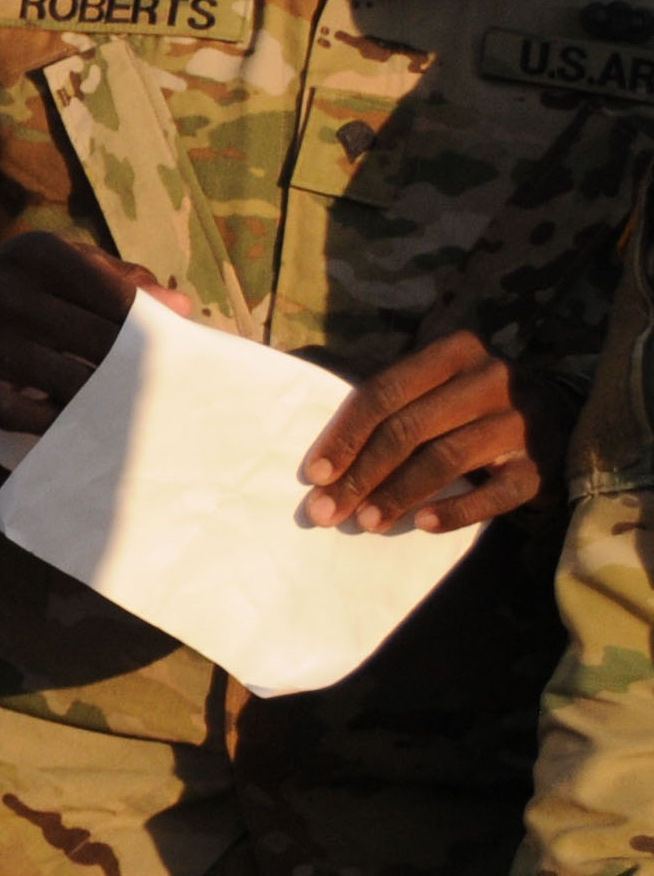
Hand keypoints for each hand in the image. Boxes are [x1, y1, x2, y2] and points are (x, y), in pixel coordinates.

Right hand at [0, 232, 160, 439]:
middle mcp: (7, 293)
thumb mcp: (65, 264)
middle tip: (168, 390)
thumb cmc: (23, 283)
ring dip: (105, 399)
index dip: (152, 328)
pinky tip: (78, 422)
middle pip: (96, 341)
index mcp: (39, 255)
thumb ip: (121, 280)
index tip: (178, 352)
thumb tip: (180, 307)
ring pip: (67, 380)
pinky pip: (19, 413)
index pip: (115, 296)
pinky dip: (54, 422)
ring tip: (134, 410)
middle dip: (135, 367)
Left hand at [302, 330, 551, 535]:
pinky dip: (457, 510)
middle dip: (361, 474)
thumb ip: (391, 412)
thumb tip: (323, 469)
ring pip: (445, 458)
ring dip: (398, 494)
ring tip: (367, 522)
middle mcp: (491, 378)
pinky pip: (496, 492)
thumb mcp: (437, 391)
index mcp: (454, 352)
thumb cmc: (473, 408)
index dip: (345, 435)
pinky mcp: (543, 463)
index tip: (314, 475)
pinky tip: (423, 524)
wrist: (560, 419)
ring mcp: (522, 420)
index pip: (384, 393)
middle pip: (408, 429)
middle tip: (327, 512)